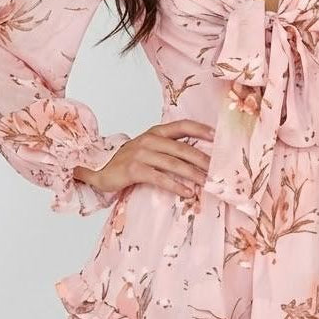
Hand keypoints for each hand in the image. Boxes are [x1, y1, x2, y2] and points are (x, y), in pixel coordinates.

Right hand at [73, 119, 214, 198]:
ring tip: (207, 183)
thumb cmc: (131, 159)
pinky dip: (176, 186)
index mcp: (156, 131)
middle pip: (182, 148)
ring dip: (193, 174)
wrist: (101, 169)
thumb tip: (199, 155)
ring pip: (174, 164)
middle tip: (218, 170)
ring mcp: (141, 153)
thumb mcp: (150, 147)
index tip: (218, 137)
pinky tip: (187, 192)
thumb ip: (170, 147)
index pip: (182, 125)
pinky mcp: (135, 169)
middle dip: (203, 159)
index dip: (201, 130)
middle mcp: (149, 139)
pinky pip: (160, 178)